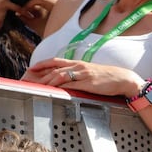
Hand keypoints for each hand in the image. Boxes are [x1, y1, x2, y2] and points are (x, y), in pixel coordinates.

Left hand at [23, 57, 139, 95]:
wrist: (122, 79)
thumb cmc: (108, 78)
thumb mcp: (91, 74)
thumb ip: (80, 77)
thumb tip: (70, 83)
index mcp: (78, 64)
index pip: (57, 61)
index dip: (43, 64)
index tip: (32, 67)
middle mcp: (78, 66)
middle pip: (55, 68)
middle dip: (40, 74)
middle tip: (28, 78)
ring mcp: (83, 74)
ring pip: (60, 75)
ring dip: (47, 80)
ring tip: (37, 85)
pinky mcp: (88, 82)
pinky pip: (71, 84)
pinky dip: (61, 86)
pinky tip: (53, 89)